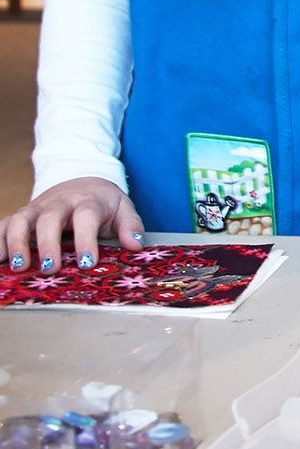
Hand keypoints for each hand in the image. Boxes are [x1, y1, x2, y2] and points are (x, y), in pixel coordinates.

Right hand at [1, 178, 144, 273]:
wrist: (82, 180)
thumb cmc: (103, 203)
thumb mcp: (122, 209)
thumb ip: (131, 226)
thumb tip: (137, 246)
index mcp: (88, 201)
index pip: (86, 217)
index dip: (86, 239)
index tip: (88, 262)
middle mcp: (59, 203)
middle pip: (50, 217)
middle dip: (48, 242)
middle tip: (50, 267)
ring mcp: (37, 208)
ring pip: (21, 219)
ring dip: (17, 242)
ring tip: (18, 267)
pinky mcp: (21, 216)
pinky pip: (3, 225)